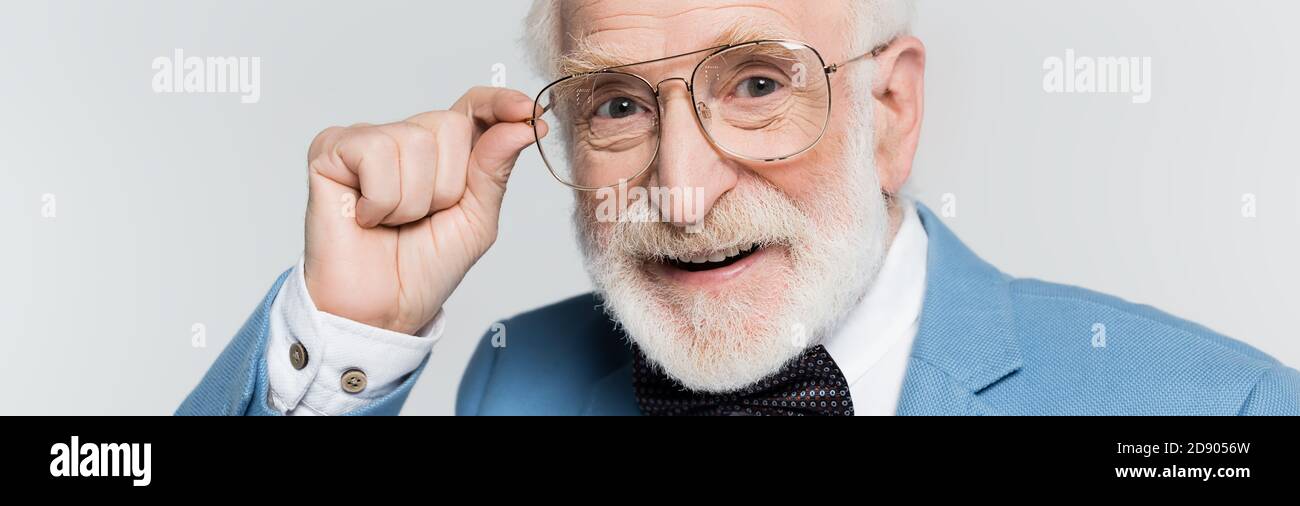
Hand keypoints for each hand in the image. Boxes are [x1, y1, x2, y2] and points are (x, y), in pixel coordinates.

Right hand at [302, 87, 545, 333]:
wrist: (382, 309)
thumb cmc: (423, 268)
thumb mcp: (477, 220)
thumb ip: (495, 168)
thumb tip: (523, 124)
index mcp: (444, 152)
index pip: (475, 106)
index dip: (499, 103)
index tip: (526, 112)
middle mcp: (405, 138)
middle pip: (449, 124)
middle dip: (447, 184)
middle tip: (423, 217)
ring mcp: (366, 141)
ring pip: (414, 141)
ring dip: (412, 200)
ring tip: (393, 222)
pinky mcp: (331, 150)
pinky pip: (376, 152)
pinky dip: (381, 198)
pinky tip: (366, 216)